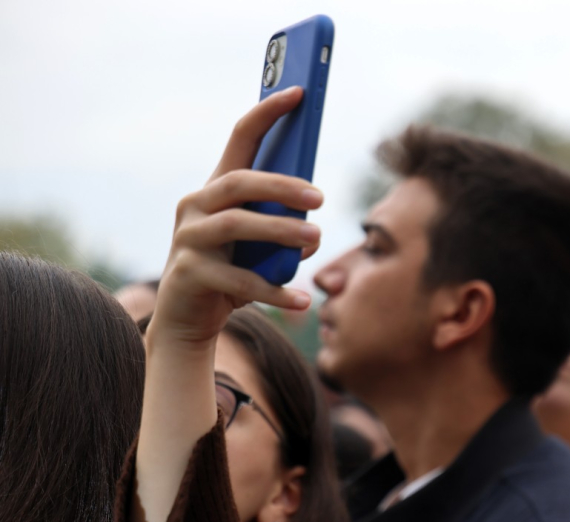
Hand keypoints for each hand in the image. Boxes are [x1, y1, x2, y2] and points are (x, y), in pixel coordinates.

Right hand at [149, 86, 322, 350]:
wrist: (187, 320)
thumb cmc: (230, 274)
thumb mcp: (257, 247)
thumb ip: (282, 230)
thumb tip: (313, 233)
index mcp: (216, 189)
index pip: (240, 138)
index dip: (267, 113)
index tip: (298, 92)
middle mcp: (196, 206)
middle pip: (239, 182)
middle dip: (282, 186)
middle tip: (321, 197)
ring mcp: (189, 240)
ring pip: (237, 225)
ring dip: (281, 231)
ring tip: (316, 238)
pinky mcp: (190, 275)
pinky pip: (239, 280)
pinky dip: (274, 291)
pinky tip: (302, 301)